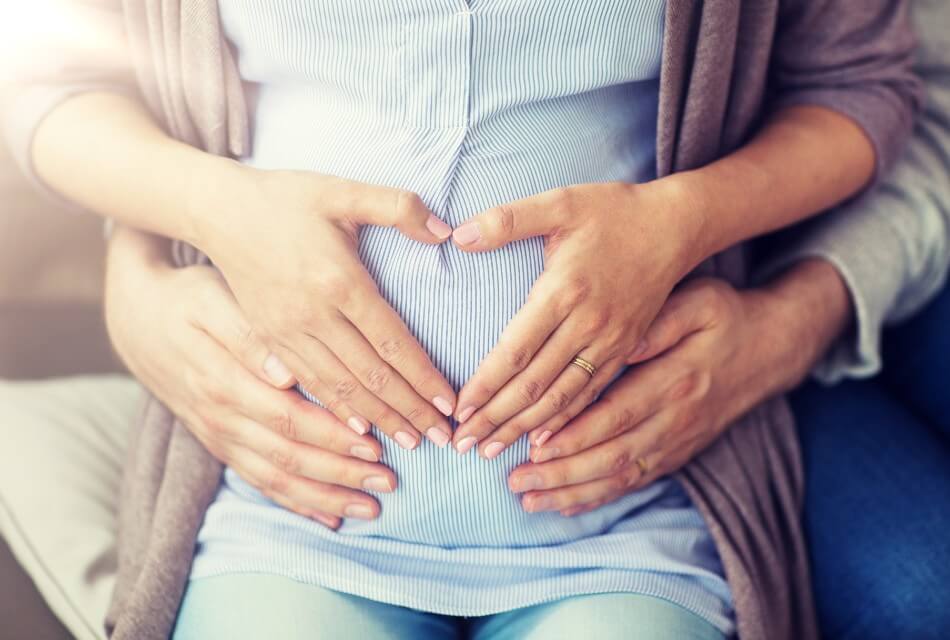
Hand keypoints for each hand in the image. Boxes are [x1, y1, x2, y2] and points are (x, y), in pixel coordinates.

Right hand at [106, 236, 396, 527]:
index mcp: (224, 380)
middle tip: (388, 481)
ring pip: (276, 478)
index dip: (331, 435)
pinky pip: (259, 482)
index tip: (374, 443)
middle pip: (288, 455)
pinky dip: (295, 503)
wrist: (139, 319)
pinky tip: (330, 518)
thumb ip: (250, 335)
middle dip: (340, 472)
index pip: (287, 418)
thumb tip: (286, 372)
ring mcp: (219, 436)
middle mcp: (221, 417)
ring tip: (370, 508)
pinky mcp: (220, 444)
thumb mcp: (214, 299)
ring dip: (324, 497)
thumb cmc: (189, 299)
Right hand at [198, 168, 457, 448]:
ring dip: (378, 420)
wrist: (218, 211)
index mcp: (338, 281)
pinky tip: (358, 432)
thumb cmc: (286, 197)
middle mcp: (313, 315)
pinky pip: (308, 386)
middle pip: (370, 376)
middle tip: (443, 439)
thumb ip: (398, 207)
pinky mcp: (269, 341)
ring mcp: (287, 333)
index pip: (392, 341)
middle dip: (409, 410)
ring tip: (411, 442)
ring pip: (340, 390)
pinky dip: (336, 413)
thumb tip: (446, 230)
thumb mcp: (342, 190)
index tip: (450, 404)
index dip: (423, 376)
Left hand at [450, 179, 701, 457]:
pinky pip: (591, 394)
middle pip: (535, 384)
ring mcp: (611, 341)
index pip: (515, 350)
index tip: (458, 410)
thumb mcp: (560, 202)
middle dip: (496, 418)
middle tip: (463, 444)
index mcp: (565, 290)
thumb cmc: (613, 210)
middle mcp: (588, 324)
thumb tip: (457, 234)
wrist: (677, 225)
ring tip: (491, 451)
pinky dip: (564, 422)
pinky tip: (541, 441)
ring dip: (524, 428)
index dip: (484, 385)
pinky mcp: (625, 349)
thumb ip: (507, 219)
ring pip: (562, 398)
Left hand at [505, 263, 849, 514]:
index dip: (576, 432)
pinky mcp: (678, 453)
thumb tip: (619, 339)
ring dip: (573, 491)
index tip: (533, 443)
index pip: (618, 413)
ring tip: (527, 498)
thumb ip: (656, 321)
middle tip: (515, 479)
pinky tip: (562, 503)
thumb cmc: (724, 316)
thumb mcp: (697, 301)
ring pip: (621, 476)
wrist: (771, 347)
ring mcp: (678, 441)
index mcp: (676, 379)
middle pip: (613, 454)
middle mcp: (677, 419)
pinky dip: (597, 496)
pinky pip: (635, 482)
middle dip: (562, 472)